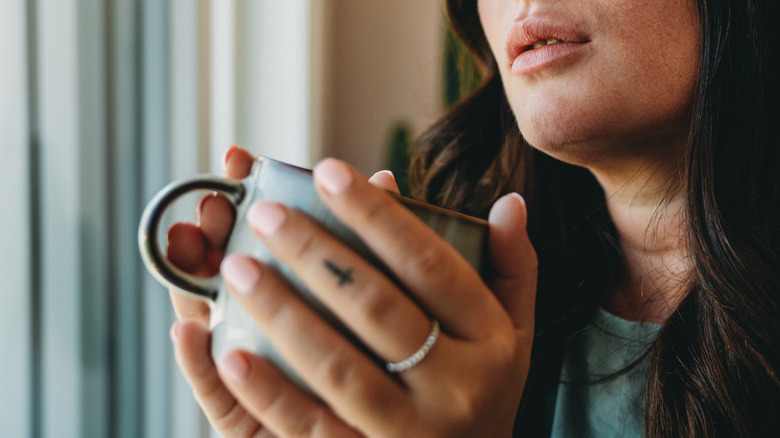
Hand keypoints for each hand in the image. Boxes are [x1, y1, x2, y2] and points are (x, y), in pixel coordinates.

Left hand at [205, 158, 536, 436]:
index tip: (327, 171)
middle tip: (265, 211)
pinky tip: (227, 351)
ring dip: (282, 312)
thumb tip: (510, 203)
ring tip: (236, 265)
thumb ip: (513, 268)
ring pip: (338, 366)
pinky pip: (310, 427)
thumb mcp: (515, 332)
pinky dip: (267, 390)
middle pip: (377, 308)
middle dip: (315, 253)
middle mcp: (455, 387)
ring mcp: (409, 432)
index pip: (430, 264)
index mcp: (490, 340)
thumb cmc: (485, 390)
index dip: (377, 215)